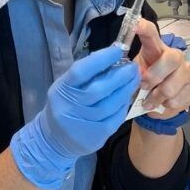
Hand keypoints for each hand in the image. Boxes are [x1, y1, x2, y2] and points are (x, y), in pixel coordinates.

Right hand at [10, 45, 139, 188]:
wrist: (54, 140)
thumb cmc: (65, 105)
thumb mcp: (67, 86)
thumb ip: (86, 73)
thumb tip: (111, 55)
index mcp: (62, 89)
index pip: (81, 71)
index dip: (102, 59)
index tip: (118, 50)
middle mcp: (70, 107)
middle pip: (99, 89)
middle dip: (120, 76)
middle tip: (134, 66)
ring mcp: (83, 123)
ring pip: (110, 104)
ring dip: (126, 90)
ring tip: (135, 79)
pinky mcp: (96, 136)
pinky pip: (115, 117)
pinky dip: (124, 105)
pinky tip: (128, 96)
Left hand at [134, 19, 189, 117]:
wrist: (160, 101)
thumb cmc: (147, 83)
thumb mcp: (136, 75)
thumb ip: (132, 73)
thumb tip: (126, 76)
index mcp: (156, 49)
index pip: (151, 34)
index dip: (143, 28)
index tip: (135, 25)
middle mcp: (176, 55)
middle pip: (171, 59)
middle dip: (155, 77)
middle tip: (144, 87)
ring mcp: (188, 70)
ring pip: (172, 87)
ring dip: (157, 98)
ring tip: (150, 101)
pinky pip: (178, 100)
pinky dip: (166, 106)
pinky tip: (163, 103)